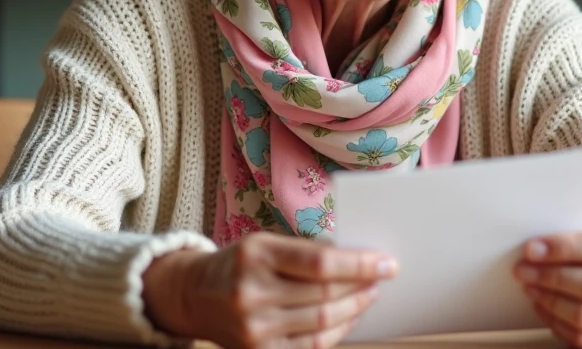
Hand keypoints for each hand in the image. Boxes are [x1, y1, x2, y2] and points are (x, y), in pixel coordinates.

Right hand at [143, 232, 397, 348]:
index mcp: (256, 254)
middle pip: (324, 294)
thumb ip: (305, 252)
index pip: (320, 263)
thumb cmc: (240, 263)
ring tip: (369, 295)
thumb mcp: (265, 243)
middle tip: (383, 277)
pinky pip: (310, 346)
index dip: (359, 265)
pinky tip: (348, 318)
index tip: (386, 262)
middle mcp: (251, 292)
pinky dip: (336, 332)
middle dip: (361, 286)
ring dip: (354, 309)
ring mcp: (253, 327)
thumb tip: (356, 259)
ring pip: (321, 323)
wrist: (195, 294)